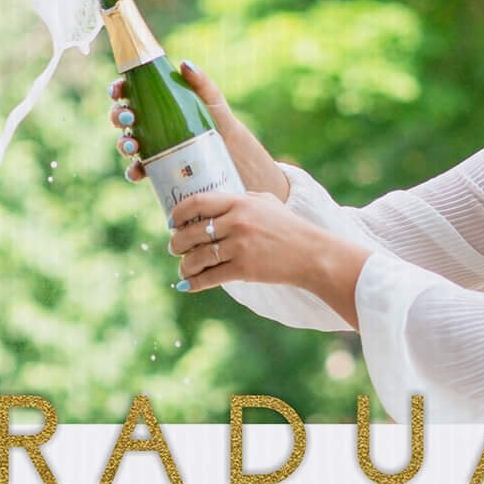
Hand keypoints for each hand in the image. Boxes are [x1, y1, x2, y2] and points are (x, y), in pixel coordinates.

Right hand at [107, 61, 290, 200]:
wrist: (236, 159)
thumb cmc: (223, 126)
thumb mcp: (213, 102)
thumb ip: (201, 83)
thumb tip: (184, 64)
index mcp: (158, 103)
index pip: (131, 92)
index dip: (119, 90)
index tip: (119, 91)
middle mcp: (151, 124)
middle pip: (124, 117)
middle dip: (119, 116)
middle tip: (129, 117)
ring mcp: (153, 147)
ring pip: (127, 143)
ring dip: (122, 143)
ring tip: (132, 145)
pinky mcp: (158, 169)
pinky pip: (138, 170)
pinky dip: (132, 171)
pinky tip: (137, 171)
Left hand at [166, 190, 368, 323]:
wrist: (311, 254)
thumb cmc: (288, 227)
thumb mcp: (266, 203)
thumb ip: (241, 198)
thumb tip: (215, 202)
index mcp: (240, 202)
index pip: (196, 203)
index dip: (178, 214)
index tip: (172, 222)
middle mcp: (237, 222)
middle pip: (190, 233)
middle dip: (176, 243)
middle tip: (175, 248)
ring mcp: (239, 246)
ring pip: (196, 258)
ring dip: (184, 266)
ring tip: (184, 268)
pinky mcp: (243, 269)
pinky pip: (209, 277)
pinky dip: (194, 283)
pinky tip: (188, 285)